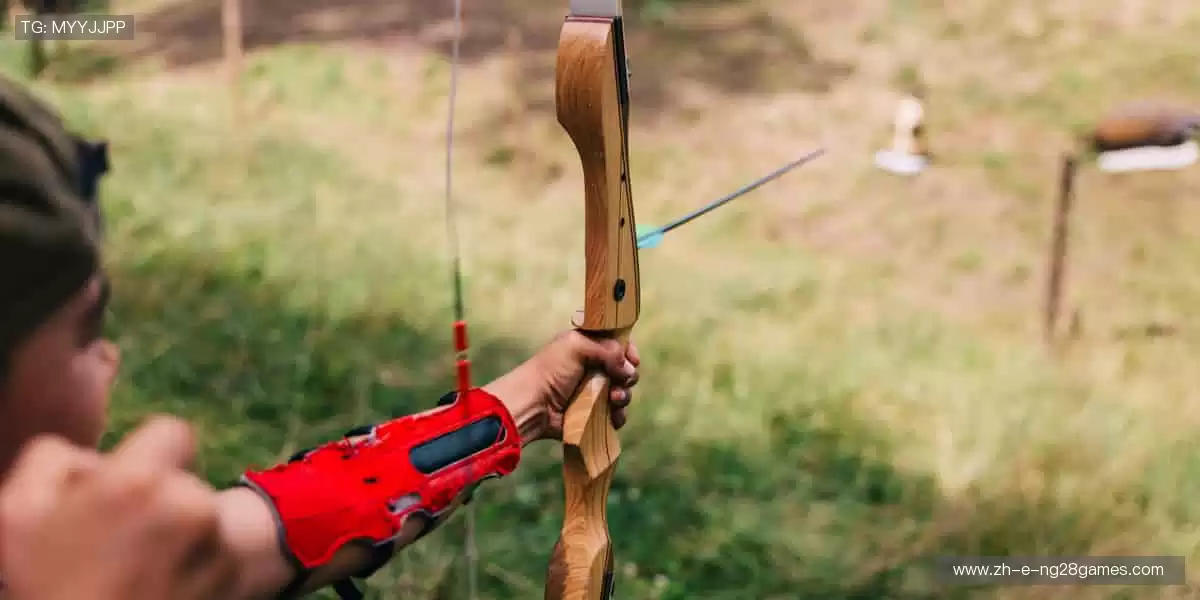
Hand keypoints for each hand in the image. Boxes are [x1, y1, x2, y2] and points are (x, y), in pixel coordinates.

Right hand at [0, 416, 241, 599]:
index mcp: (140, 482)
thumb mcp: (16, 516)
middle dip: (160, 501)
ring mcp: (219, 549)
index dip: (149, 457)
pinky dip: (199, 570)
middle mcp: (191, 508)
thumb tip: (92, 457)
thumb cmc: (45, 589)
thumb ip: (51, 461)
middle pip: (186, 482)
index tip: (128, 488)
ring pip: (202, 522)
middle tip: (121, 543)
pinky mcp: (234, 582)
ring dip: (179, 538)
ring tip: (138, 575)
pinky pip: (219, 559)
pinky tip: (162, 591)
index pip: (173, 432)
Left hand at [485, 329, 639, 442]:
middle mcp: (593, 368)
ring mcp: (593, 392)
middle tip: (621, 380)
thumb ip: (608, 349)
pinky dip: (617, 416)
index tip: (633, 359)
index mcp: (588, 346)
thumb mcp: (576, 346)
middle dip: (628, 376)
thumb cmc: (551, 370)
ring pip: (623, 393)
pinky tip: (612, 415)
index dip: (628, 351)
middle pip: (625, 370)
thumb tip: (629, 368)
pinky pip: (616, 415)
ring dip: (624, 396)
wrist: (534, 404)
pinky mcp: (593, 414)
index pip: (618, 344)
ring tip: (613, 399)